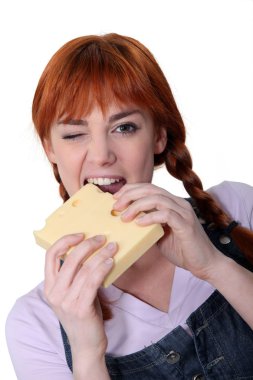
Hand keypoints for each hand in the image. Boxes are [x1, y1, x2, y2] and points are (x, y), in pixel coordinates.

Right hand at [44, 234, 116, 359]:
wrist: (86, 344)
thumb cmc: (83, 314)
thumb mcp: (73, 292)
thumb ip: (75, 274)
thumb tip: (90, 249)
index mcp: (49, 286)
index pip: (50, 255)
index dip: (65, 241)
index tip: (80, 234)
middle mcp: (54, 293)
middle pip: (70, 259)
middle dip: (88, 245)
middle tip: (102, 238)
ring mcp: (66, 302)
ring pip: (85, 269)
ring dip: (101, 254)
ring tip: (112, 247)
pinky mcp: (80, 308)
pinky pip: (93, 281)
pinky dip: (103, 268)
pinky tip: (111, 262)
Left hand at [113, 183, 220, 279]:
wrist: (204, 264)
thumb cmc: (181, 249)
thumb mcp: (158, 234)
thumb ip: (147, 224)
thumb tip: (125, 220)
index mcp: (172, 203)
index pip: (149, 187)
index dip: (131, 189)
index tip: (115, 198)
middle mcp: (178, 203)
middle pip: (151, 189)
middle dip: (130, 195)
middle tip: (116, 205)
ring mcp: (183, 212)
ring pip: (157, 199)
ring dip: (137, 206)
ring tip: (124, 217)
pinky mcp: (186, 224)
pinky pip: (166, 214)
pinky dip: (150, 217)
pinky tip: (139, 223)